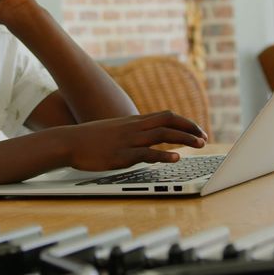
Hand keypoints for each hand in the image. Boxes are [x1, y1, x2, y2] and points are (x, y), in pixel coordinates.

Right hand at [58, 111, 207, 170]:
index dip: (185, 122)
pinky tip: (175, 158)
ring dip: (184, 139)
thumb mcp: (114, 129)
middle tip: (205, 138)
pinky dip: (163, 155)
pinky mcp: (121, 156)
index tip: (198, 130)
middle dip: (190, 129)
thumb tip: (146, 136)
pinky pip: (147, 153)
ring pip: (162, 135)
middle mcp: (134, 128)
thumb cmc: (90, 139)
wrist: (69, 142)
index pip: (166, 115)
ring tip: (200, 145)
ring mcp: (128, 141)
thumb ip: (131, 131)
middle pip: (169, 122)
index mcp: (134, 121)